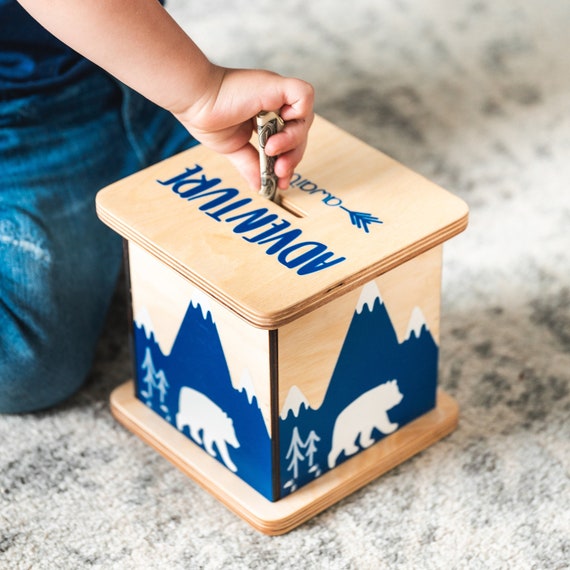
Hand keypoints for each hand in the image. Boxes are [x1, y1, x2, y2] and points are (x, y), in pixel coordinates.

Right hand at [173, 66, 313, 190]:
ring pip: (304, 120)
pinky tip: (280, 121)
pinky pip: (304, 95)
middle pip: (300, 134)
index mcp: (264, 117)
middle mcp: (274, 105)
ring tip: (271, 149)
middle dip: (293, 157)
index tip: (282, 182)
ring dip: (292, 141)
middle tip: (280, 171)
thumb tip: (259, 187)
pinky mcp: (279, 85)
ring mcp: (278, 95)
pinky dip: (300, 111)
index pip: (289, 142)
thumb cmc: (207, 117)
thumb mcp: (234, 149)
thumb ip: (251, 165)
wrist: (196, 102)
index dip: (289, 162)